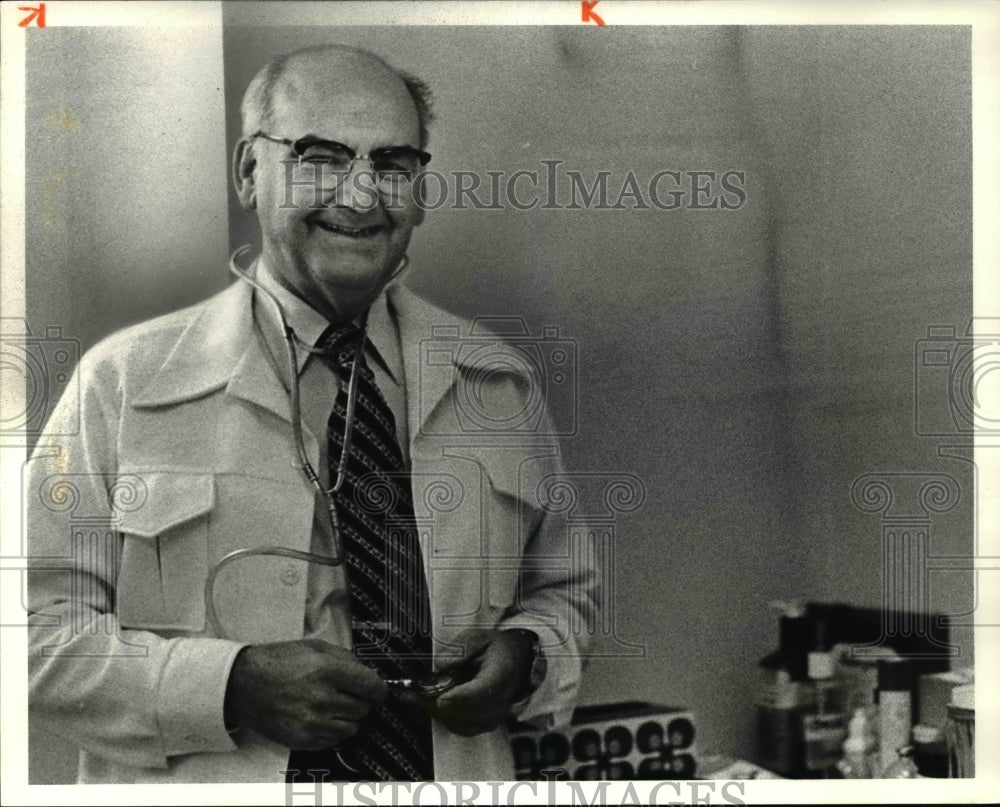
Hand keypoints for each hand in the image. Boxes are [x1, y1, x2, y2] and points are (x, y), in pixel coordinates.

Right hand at [224, 638, 387, 749]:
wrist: (243, 686)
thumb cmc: (277, 663)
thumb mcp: (313, 647)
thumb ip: (344, 658)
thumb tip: (367, 672)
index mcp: (326, 670)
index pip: (371, 686)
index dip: (379, 689)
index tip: (378, 690)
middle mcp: (321, 698)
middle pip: (363, 709)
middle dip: (361, 701)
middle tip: (347, 694)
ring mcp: (311, 722)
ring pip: (351, 728)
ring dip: (348, 718)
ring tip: (331, 705)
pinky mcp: (302, 739)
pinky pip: (333, 741)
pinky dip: (332, 731)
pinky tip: (319, 717)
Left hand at [403, 628, 533, 736]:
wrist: (517, 662)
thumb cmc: (497, 649)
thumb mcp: (480, 638)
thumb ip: (460, 648)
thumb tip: (440, 664)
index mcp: (501, 674)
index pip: (481, 692)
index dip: (459, 697)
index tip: (439, 698)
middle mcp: (500, 701)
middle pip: (465, 711)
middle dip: (434, 704)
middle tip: (409, 695)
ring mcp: (493, 716)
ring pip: (458, 722)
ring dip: (434, 712)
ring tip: (413, 698)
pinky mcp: (485, 725)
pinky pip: (459, 727)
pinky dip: (442, 717)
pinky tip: (428, 704)